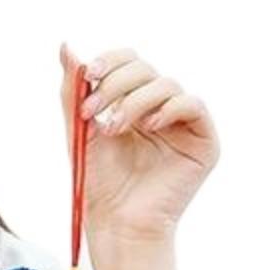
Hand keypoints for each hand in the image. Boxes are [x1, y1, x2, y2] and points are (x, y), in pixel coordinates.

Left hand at [58, 42, 219, 245]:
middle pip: (146, 69)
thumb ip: (73, 90)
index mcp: (134, 101)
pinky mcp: (203, 142)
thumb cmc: (99, 182)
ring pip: (167, 84)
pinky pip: (194, 106)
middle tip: (93, 112)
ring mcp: (184, 124)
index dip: (110, 61)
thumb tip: (66, 46)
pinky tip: (149, 126)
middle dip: (115, 84)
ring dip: (135, 101)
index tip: (87, 75)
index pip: (129, 62)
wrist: (117, 223)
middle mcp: (161, 108)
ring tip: (114, 129)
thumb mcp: (79, 130)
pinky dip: (170, 108)